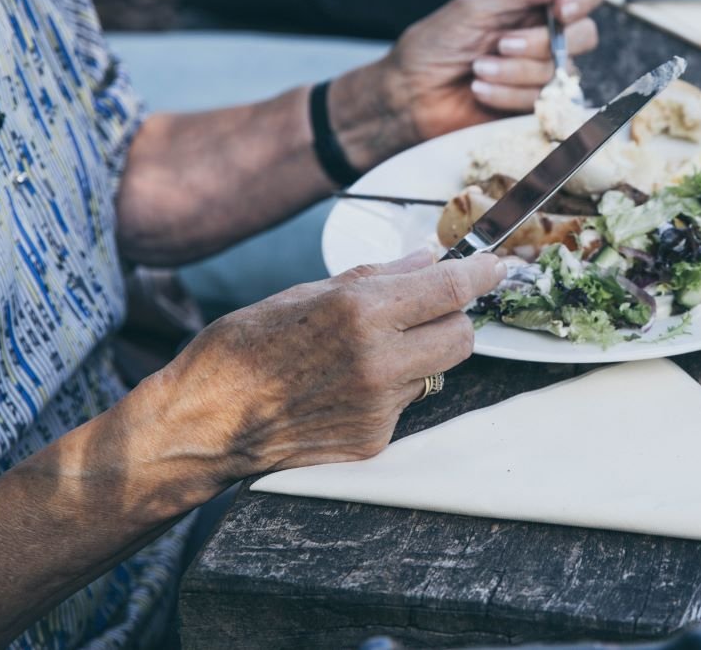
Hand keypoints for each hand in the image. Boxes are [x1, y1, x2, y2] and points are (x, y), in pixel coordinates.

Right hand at [176, 250, 504, 477]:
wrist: (204, 423)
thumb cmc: (244, 348)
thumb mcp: (305, 293)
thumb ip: (376, 278)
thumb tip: (425, 260)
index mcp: (358, 312)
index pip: (448, 288)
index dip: (481, 275)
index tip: (495, 267)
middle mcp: (378, 360)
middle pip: (461, 335)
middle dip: (453, 317)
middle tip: (430, 308)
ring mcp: (379, 406)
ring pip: (436, 371)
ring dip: (419, 355)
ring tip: (365, 351)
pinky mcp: (374, 439)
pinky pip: (406, 403)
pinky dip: (390, 388)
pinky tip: (346, 385)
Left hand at [327, 0, 601, 170]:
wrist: (410, 95)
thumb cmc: (436, 45)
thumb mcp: (474, 8)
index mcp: (534, 2)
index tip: (560, 10)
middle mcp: (546, 35)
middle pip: (583, 35)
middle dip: (540, 42)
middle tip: (500, 44)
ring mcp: (543, 72)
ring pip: (560, 71)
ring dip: (514, 71)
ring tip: (477, 70)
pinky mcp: (535, 106)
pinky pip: (543, 100)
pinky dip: (508, 95)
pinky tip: (479, 91)